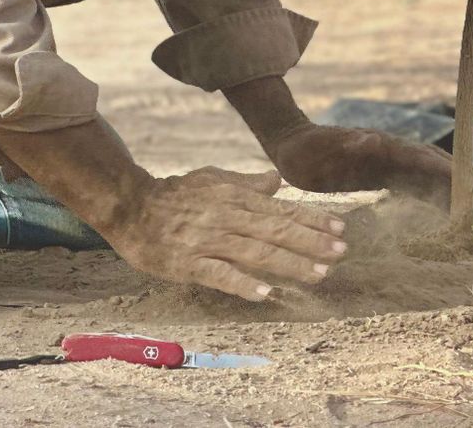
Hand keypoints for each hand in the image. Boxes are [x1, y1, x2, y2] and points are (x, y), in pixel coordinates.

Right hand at [97, 167, 348, 302]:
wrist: (130, 207)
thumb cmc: (174, 194)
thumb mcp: (211, 178)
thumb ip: (246, 182)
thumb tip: (278, 180)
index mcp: (233, 196)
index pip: (279, 208)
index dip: (311, 219)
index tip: (340, 227)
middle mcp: (225, 216)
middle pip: (274, 230)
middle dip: (310, 241)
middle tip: (341, 251)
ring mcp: (207, 239)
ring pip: (254, 252)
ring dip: (289, 263)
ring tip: (318, 273)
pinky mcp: (188, 262)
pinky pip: (219, 274)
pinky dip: (242, 283)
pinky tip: (265, 294)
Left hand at [268, 123, 472, 207]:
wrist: (292, 145)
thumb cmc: (304, 150)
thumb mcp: (322, 150)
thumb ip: (346, 146)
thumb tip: (372, 141)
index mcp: (382, 146)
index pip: (422, 159)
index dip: (449, 172)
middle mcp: (392, 153)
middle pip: (435, 168)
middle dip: (462, 185)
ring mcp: (389, 163)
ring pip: (430, 178)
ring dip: (454, 194)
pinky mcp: (383, 175)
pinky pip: (416, 187)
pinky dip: (436, 199)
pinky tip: (448, 214)